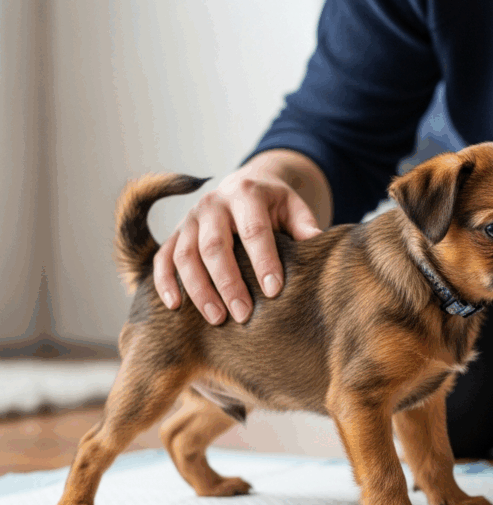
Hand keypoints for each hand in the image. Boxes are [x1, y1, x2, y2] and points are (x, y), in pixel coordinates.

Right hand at [153, 153, 324, 323]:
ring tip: (217, 319)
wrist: (245, 185)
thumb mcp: (293, 207)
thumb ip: (304, 226)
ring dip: (199, 289)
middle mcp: (213, 204)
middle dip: (229, 283)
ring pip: (185, 255)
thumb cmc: (274, 205)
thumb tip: (318, 244)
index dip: (263, 261)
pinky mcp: (175, 234)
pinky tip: (175, 306)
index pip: (254, 230)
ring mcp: (189, 219)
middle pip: (215, 246)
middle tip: (244, 314)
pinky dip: (164, 282)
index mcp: (246, 193)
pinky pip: (162, 258)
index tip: (274, 291)